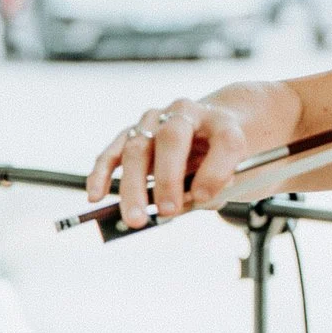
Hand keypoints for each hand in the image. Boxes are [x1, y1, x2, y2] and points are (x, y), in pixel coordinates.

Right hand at [84, 96, 249, 228]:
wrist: (209, 125)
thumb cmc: (222, 154)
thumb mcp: (235, 168)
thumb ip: (219, 185)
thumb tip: (192, 200)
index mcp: (223, 121)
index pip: (225, 140)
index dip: (216, 170)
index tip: (206, 197)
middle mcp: (186, 113)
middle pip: (172, 138)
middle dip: (169, 178)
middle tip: (169, 211)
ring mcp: (155, 120)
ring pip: (137, 149)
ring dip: (134, 187)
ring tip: (136, 219)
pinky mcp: (131, 132)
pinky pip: (112, 152)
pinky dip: (102, 174)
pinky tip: (96, 195)